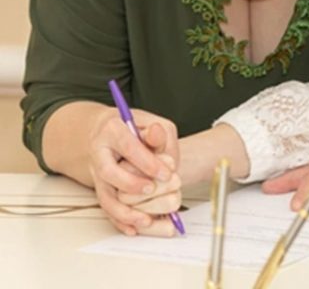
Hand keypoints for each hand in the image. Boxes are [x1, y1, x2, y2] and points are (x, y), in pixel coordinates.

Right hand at [87, 109, 178, 235]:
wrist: (110, 133)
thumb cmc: (136, 129)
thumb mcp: (152, 123)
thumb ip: (158, 133)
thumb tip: (156, 134)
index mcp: (113, 130)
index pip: (129, 147)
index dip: (148, 162)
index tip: (166, 174)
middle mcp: (99, 153)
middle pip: (109, 173)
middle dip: (131, 185)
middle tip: (152, 191)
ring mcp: (97, 174)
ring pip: (104, 196)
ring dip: (124, 212)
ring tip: (145, 221)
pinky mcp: (100, 189)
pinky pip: (106, 208)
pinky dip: (119, 221)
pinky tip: (134, 229)